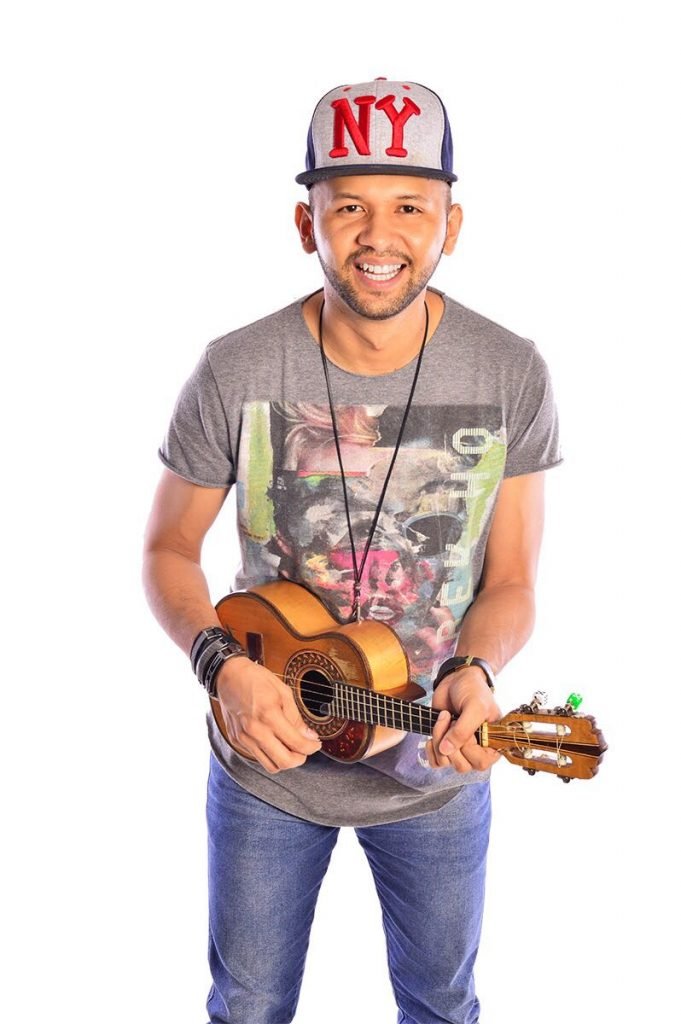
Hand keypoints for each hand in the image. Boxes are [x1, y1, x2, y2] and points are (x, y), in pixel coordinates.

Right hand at [215, 656, 321, 772]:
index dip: (311, 747)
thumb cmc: (256, 679)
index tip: (316, 744)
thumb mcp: (283, 692)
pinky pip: (258, 757)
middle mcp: (255, 730)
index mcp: (269, 715)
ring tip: (290, 748)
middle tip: (305, 749)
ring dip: (284, 760)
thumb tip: (309, 736)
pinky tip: (275, 742)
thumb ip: (296, 717)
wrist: (228, 675)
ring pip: (270, 766)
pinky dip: (270, 754)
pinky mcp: (237, 740)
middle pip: (284, 762)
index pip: (296, 743)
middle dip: (300, 759)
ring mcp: (244, 738)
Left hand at [425, 666, 501, 771]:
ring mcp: (460, 749)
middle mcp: (478, 750)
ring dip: (438, 739)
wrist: (457, 679)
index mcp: (493, 744)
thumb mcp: (474, 707)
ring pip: (446, 762)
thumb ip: (463, 730)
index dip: (467, 747)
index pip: (480, 762)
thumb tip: (445, 751)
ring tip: (443, 719)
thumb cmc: (473, 690)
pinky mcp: (445, 745)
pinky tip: (432, 735)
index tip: (461, 724)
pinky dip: (430, 750)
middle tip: (450, 719)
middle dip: (450, 741)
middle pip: (462, 765)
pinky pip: (436, 762)